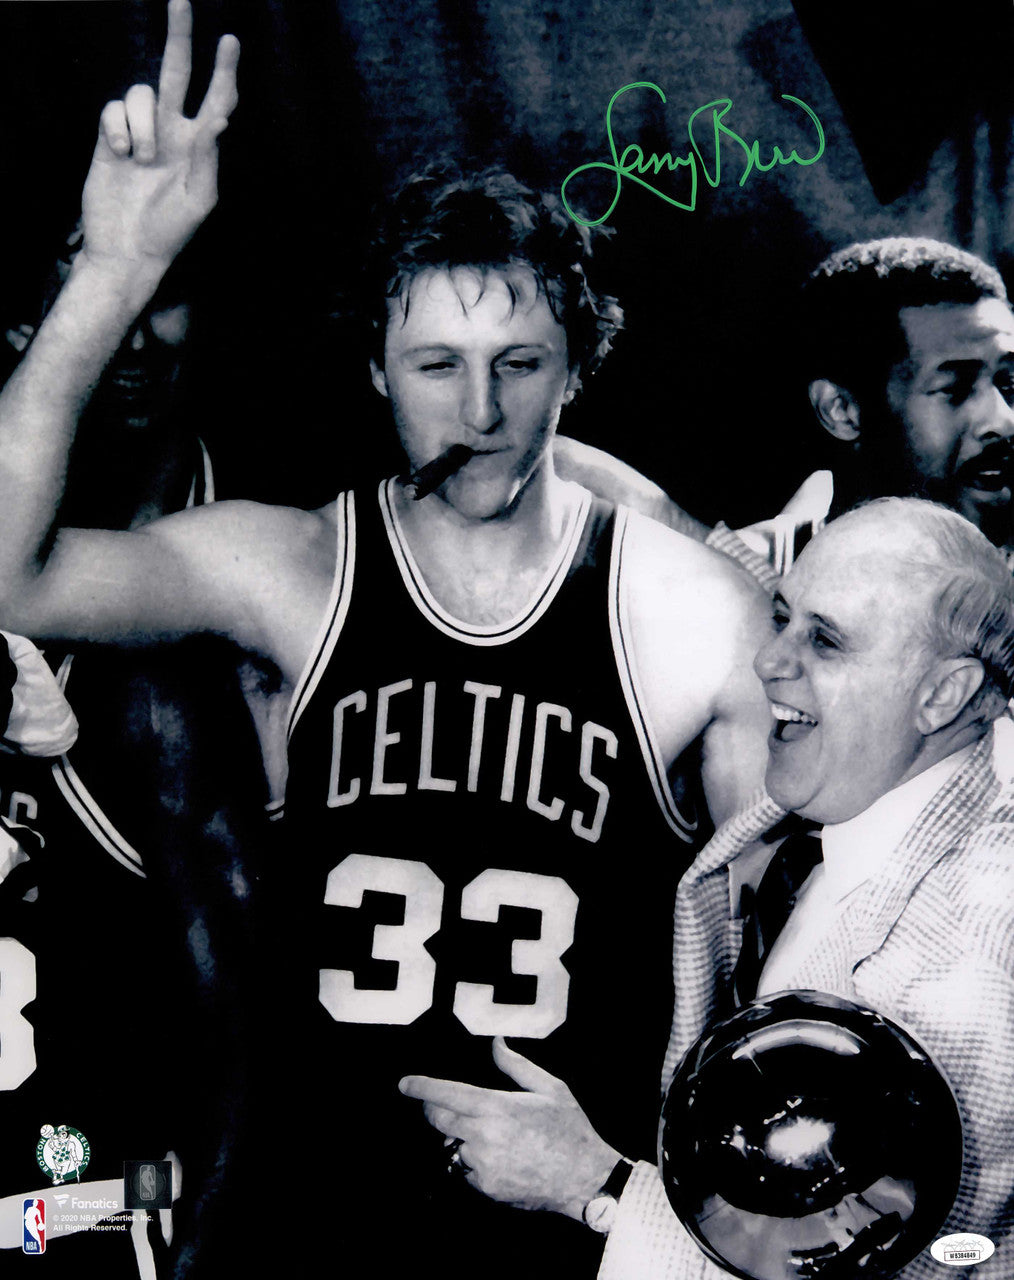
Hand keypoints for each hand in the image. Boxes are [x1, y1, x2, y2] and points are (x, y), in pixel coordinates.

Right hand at [80, 0, 238, 278]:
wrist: (126, 250)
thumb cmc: (169, 232)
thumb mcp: (199, 199)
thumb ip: (208, 157)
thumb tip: (219, 117)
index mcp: (201, 146)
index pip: (216, 100)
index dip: (223, 71)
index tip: (230, 41)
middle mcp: (173, 131)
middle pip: (176, 71)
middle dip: (179, 36)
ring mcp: (141, 131)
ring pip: (141, 93)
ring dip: (143, 125)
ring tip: (142, 161)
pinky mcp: (110, 135)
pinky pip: (114, 109)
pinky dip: (118, 130)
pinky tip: (120, 156)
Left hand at [399, 1037, 619, 1220]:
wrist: (584, 1179)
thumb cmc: (569, 1129)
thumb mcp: (548, 1088)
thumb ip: (515, 1065)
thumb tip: (496, 1043)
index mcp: (496, 1108)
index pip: (446, 1094)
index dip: (421, 1088)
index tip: (404, 1084)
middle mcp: (483, 1137)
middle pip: (439, 1121)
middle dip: (433, 1110)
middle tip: (439, 1104)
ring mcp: (482, 1166)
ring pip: (453, 1146)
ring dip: (459, 1138)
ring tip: (489, 1135)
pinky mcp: (486, 1188)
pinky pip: (466, 1170)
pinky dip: (472, 1161)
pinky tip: (499, 1156)